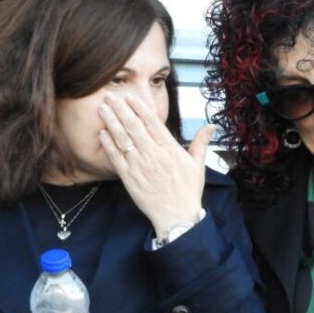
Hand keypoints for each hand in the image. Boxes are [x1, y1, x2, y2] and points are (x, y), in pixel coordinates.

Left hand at [97, 92, 212, 237]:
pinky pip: (116, 158)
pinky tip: (102, 133)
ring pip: (123, 139)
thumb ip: (201, 143)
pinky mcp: (129, 178)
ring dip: (112, 122)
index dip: (139, 107)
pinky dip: (109, 144)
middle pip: (134, 126)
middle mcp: (153, 154)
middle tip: (110, 95)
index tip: (130, 96)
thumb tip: (211, 126)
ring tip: (103, 108)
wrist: (177, 216)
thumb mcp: (198, 165)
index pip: (152, 122)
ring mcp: (140, 166)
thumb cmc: (188, 191)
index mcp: (170, 149)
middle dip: (121, 109)